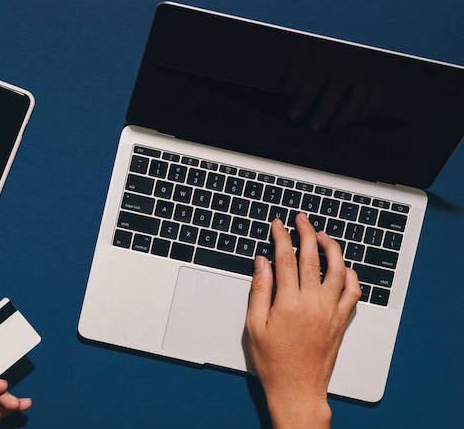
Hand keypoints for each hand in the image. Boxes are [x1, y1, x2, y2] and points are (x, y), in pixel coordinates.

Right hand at [245, 214, 360, 428]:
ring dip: (331, 248)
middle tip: (301, 219)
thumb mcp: (254, 325)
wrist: (297, 389)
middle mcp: (313, 303)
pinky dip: (350, 275)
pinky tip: (344, 267)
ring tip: (322, 236)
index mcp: (288, 303)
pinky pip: (353, 292)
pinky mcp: (341, 321)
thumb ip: (259, 290)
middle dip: (307, 233)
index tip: (278, 225)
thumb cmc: (273, 362)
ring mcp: (331, 311)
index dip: (282, 237)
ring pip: (337, 270)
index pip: (285, 259)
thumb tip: (262, 263)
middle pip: (313, 257)